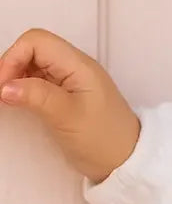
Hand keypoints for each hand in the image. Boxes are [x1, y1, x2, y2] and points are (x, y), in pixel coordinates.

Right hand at [0, 29, 140, 183]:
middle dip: (12, 67)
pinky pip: (38, 80)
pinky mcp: (65, 95)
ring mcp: (70, 80)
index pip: (36, 42)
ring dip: (16, 77)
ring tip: (8, 99)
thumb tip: (5, 86)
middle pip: (33, 50)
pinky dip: (24, 87)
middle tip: (2, 94)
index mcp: (79, 65)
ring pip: (33, 65)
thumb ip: (37, 96)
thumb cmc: (104, 140)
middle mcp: (74, 67)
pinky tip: (19, 102)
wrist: (126, 162)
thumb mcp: (68, 117)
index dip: (13, 58)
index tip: (3, 85)